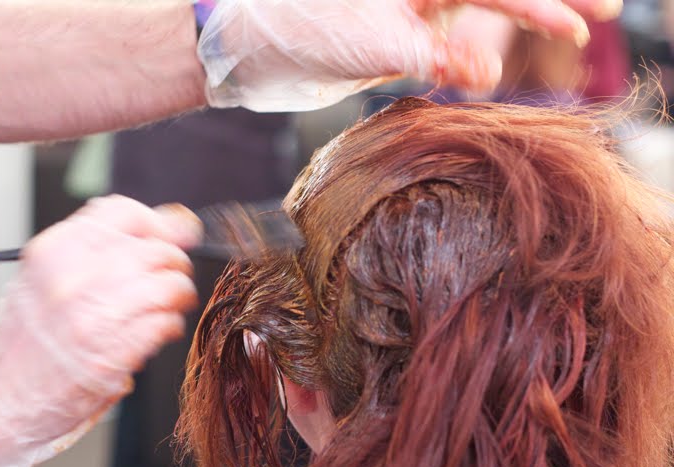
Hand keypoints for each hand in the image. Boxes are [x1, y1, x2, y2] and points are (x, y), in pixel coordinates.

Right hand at [0, 196, 200, 466]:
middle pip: (157, 249)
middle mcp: (73, 277)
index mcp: (55, 250)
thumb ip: (104, 247)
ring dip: (177, 297)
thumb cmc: (26, 337)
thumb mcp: (50, 276)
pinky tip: (157, 332)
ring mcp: (93, 316)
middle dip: (174, 264)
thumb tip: (176, 223)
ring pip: (169, 285)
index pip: (126, 212)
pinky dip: (170, 326)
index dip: (157, 224)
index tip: (167, 239)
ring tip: (165, 307)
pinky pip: (165, 323)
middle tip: (170, 279)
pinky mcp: (112, 354)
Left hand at [199, 0, 621, 110]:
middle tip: (598, 14)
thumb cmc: (298, 26)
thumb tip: (485, 76)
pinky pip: (446, 37)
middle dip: (541, 1)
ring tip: (561, 27)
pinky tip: (482, 63)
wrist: (250, 45)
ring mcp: (409, 5)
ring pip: (474, 9)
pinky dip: (469, 51)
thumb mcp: (371, 43)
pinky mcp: (396, 30)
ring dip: (514, 19)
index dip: (542, 0)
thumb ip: (431, 57)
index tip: (586, 17)